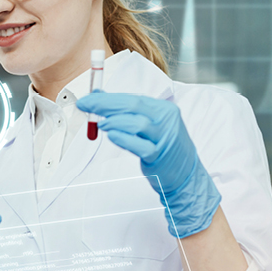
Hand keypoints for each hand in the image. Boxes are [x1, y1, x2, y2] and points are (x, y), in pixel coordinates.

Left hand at [76, 92, 221, 237]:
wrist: (186, 175)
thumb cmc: (163, 148)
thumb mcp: (149, 125)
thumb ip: (126, 111)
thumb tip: (99, 96)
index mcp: (163, 109)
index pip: (133, 98)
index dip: (108, 98)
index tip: (88, 99)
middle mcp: (166, 120)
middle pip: (133, 106)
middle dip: (106, 104)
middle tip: (85, 105)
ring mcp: (164, 138)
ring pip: (138, 124)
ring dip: (115, 121)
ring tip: (99, 123)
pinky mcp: (160, 156)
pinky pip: (141, 146)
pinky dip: (124, 139)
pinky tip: (111, 135)